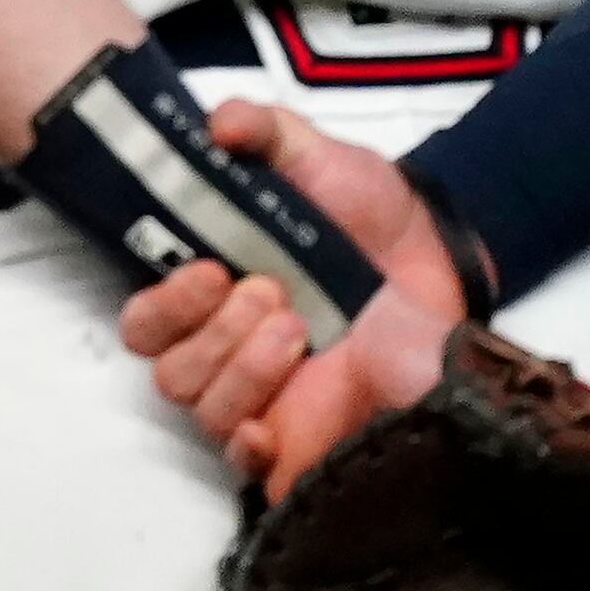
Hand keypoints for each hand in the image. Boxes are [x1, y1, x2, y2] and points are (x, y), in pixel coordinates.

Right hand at [111, 101, 454, 493]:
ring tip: (300, 330)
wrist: (443, 266)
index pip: (146, 322)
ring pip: (205, 411)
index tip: (211, 270)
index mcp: (213, 294)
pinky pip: (247, 466)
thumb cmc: (371, 215)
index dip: (164, 304)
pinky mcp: (303, 443)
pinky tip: (273, 424)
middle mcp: (227, 350)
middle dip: (211, 333)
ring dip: (242, 370)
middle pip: (168, 371)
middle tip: (272, 294)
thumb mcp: (320, 160)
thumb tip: (218, 124)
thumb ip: (266, 133)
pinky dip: (248, 448)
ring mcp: (265, 400)